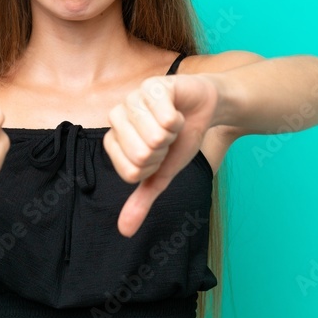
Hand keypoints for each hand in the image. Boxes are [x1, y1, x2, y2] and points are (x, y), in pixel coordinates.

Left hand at [103, 74, 218, 236]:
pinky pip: (167, 118)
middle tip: (167, 136)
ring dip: (173, 133)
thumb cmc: (179, 139)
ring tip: (172, 123)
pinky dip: (180, 119)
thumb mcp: (161, 174)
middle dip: (164, 150)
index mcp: (113, 140)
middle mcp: (117, 117)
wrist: (204, 108)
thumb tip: (125, 231)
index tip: (159, 153)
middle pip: (141, 154)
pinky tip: (177, 110)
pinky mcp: (152, 86)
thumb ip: (142, 200)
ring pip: (154, 136)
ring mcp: (132, 98)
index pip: (132, 171)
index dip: (154, 166)